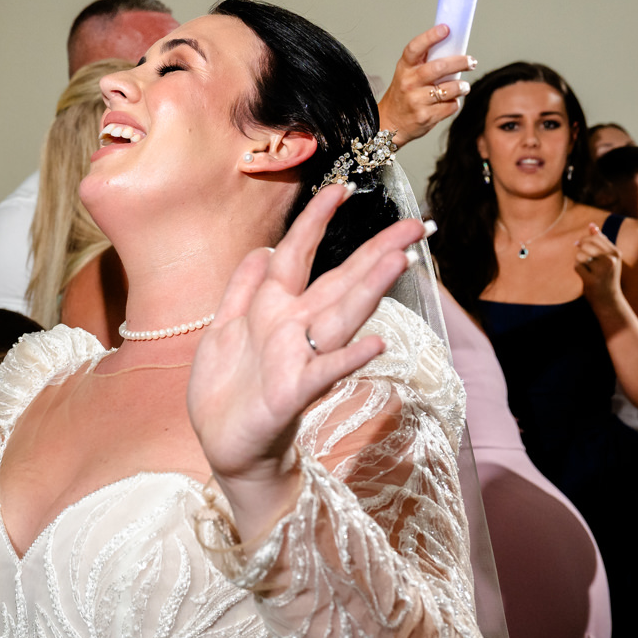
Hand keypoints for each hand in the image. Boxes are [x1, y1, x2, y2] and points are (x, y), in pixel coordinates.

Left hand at [186, 186, 425, 535]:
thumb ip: (242, 289)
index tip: (341, 189)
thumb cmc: (228, 391)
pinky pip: (324, 371)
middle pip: (338, 283)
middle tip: (415, 226)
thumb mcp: (223, 328)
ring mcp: (297, 359)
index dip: (316, 222)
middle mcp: (293, 329)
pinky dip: (350, 358)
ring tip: (398, 261)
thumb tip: (260, 249)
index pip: (299, 255)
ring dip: (368, 290)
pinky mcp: (292, 393)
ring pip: (338, 317)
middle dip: (373, 253)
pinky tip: (376, 342)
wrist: (225, 448)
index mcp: (274, 309)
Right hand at [374, 25, 474, 146]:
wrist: (389, 123)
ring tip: (463, 87)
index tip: (446, 29)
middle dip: (460, 62)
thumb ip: (425, 63)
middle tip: (470, 61)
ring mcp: (416, 100)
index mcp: (404, 68)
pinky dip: (454, 103)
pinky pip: (451, 106)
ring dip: (462, 87)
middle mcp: (408, 82)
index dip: (430, 37)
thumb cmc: (403, 95)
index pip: (415, 48)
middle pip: (439, 67)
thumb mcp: (407, 75)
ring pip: (450, 88)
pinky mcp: (425, 116)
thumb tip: (452, 47)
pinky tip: (449, 102)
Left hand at [573, 223, 624, 306]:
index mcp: (615, 252)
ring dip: (579, 261)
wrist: (609, 299)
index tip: (580, 245)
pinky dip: (578, 269)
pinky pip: (577, 266)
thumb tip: (591, 224)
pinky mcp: (592, 279)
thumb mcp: (608, 257)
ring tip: (587, 268)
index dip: (584, 239)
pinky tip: (585, 276)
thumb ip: (600, 240)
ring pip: (580, 255)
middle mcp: (611, 260)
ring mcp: (602, 270)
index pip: (595, 237)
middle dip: (580, 249)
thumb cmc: (607, 275)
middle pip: (586, 244)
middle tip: (583, 258)